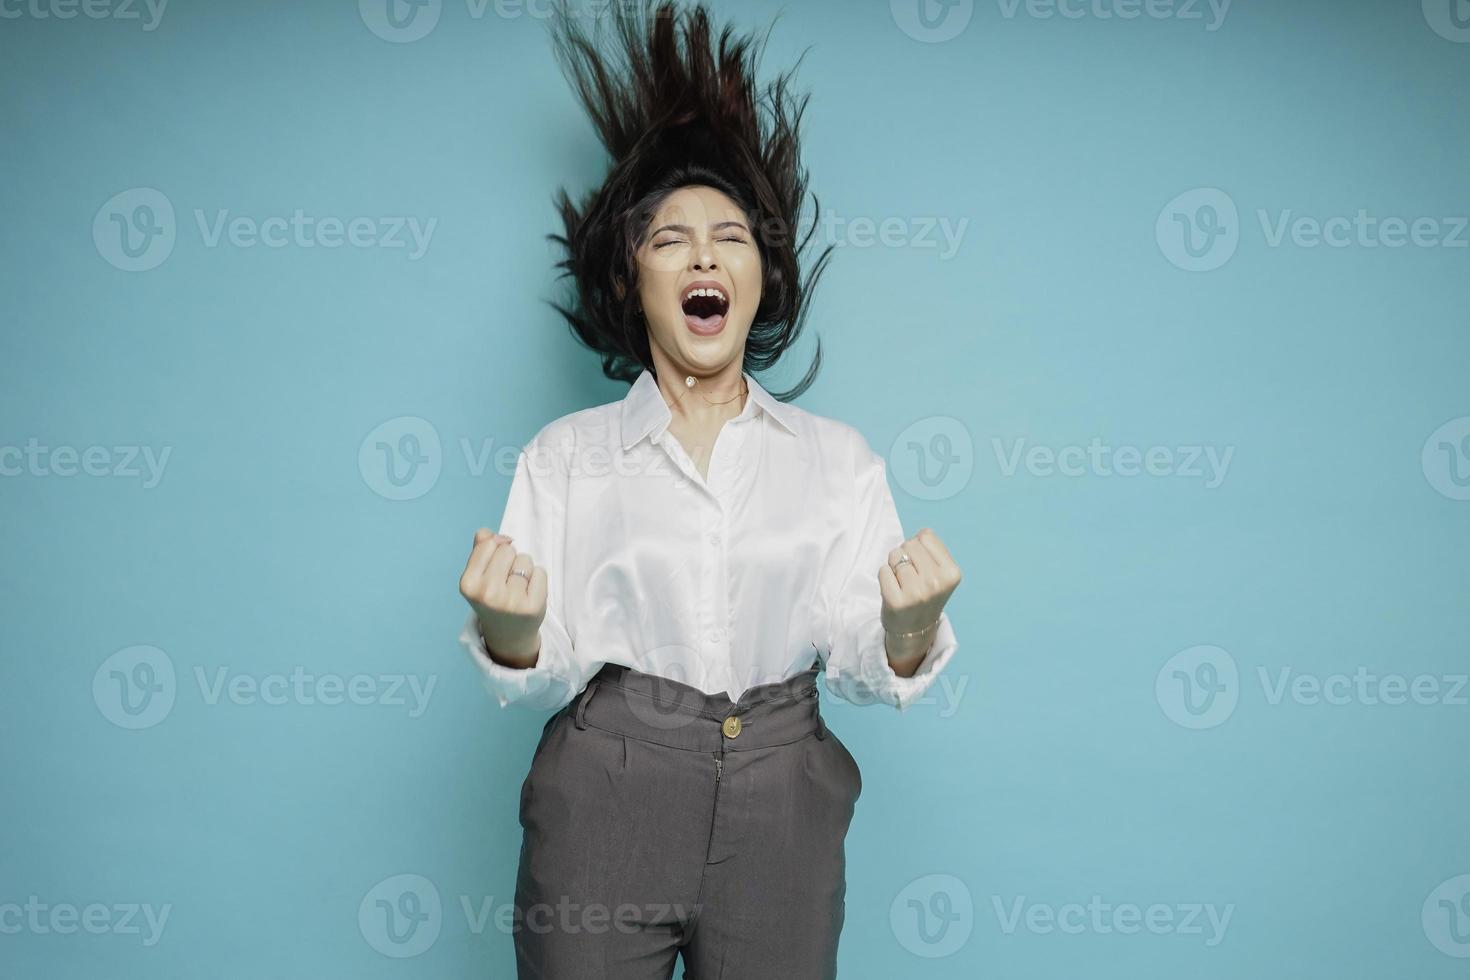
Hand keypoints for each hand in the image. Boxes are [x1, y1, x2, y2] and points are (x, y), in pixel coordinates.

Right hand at [459, 528, 547, 666]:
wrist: (508, 636)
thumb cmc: (494, 599)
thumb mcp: (478, 576)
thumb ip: (479, 550)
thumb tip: (486, 532)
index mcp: (468, 584)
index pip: (489, 543)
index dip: (495, 551)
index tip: (493, 569)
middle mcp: (487, 593)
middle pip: (508, 549)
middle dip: (510, 560)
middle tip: (506, 583)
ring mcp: (510, 601)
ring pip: (525, 560)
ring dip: (525, 570)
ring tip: (517, 590)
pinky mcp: (532, 607)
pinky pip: (541, 572)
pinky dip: (538, 580)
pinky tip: (529, 596)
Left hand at [879, 528, 961, 660]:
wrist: (915, 630)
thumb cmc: (925, 594)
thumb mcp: (940, 572)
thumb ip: (932, 549)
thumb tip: (921, 534)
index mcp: (952, 573)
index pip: (925, 536)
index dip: (919, 547)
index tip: (923, 566)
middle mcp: (936, 583)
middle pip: (909, 544)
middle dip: (906, 555)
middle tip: (911, 576)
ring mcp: (916, 593)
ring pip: (894, 555)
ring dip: (894, 566)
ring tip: (903, 583)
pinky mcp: (896, 601)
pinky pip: (883, 570)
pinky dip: (885, 577)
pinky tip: (894, 591)